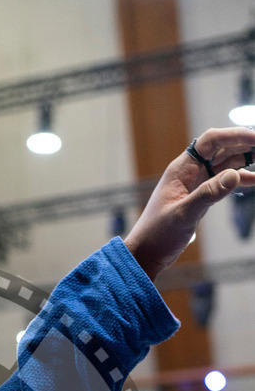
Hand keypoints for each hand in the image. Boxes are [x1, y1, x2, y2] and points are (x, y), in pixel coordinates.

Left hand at [124, 127, 254, 281]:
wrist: (146, 254)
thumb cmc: (157, 234)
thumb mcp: (183, 214)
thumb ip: (208, 194)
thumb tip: (234, 175)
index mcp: (182, 169)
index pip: (211, 141)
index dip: (234, 135)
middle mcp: (190, 172)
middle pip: (222, 149)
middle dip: (244, 145)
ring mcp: (196, 184)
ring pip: (225, 164)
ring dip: (244, 161)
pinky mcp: (201, 197)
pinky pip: (223, 182)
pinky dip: (239, 180)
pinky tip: (254, 180)